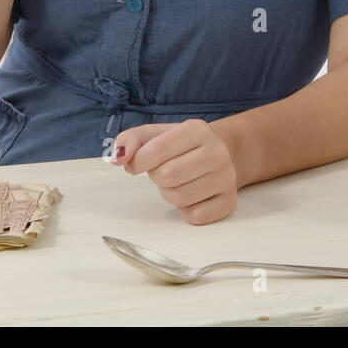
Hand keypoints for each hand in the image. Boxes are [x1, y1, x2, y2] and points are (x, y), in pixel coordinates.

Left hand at [111, 120, 238, 224]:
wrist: (220, 155)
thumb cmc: (180, 146)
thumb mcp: (155, 134)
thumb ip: (130, 140)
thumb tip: (118, 158)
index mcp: (197, 130)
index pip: (158, 149)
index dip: (138, 161)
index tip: (136, 164)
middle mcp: (217, 152)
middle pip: (168, 176)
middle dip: (157, 177)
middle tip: (163, 171)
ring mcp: (226, 178)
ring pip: (180, 198)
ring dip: (169, 193)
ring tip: (177, 182)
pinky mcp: (229, 202)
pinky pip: (194, 217)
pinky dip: (184, 210)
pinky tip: (191, 195)